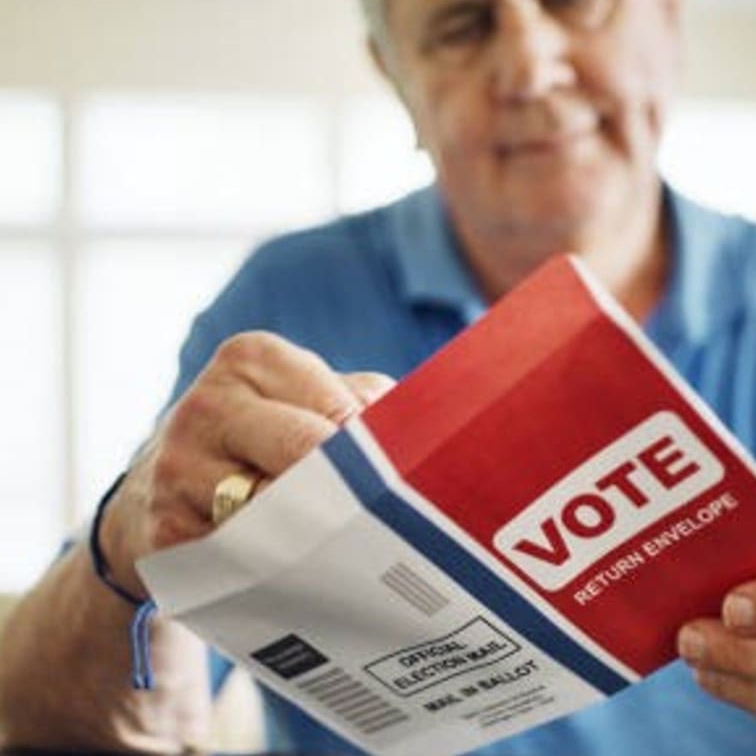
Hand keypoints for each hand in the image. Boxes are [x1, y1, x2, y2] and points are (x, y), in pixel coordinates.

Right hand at [100, 331, 394, 596]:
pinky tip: (308, 575)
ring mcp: (179, 470)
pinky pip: (246, 558)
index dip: (378, 452)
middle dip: (355, 491)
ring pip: (278, 512)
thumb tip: (425, 437)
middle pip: (309, 453)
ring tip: (360, 552)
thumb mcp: (304, 398)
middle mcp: (208, 405)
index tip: (404, 481)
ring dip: (325, 538)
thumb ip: (363, 403)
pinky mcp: (166, 532)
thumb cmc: (261, 438)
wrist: (152, 491)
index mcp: (251, 359)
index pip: (339, 408)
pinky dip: (284, 572)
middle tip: (395, 522)